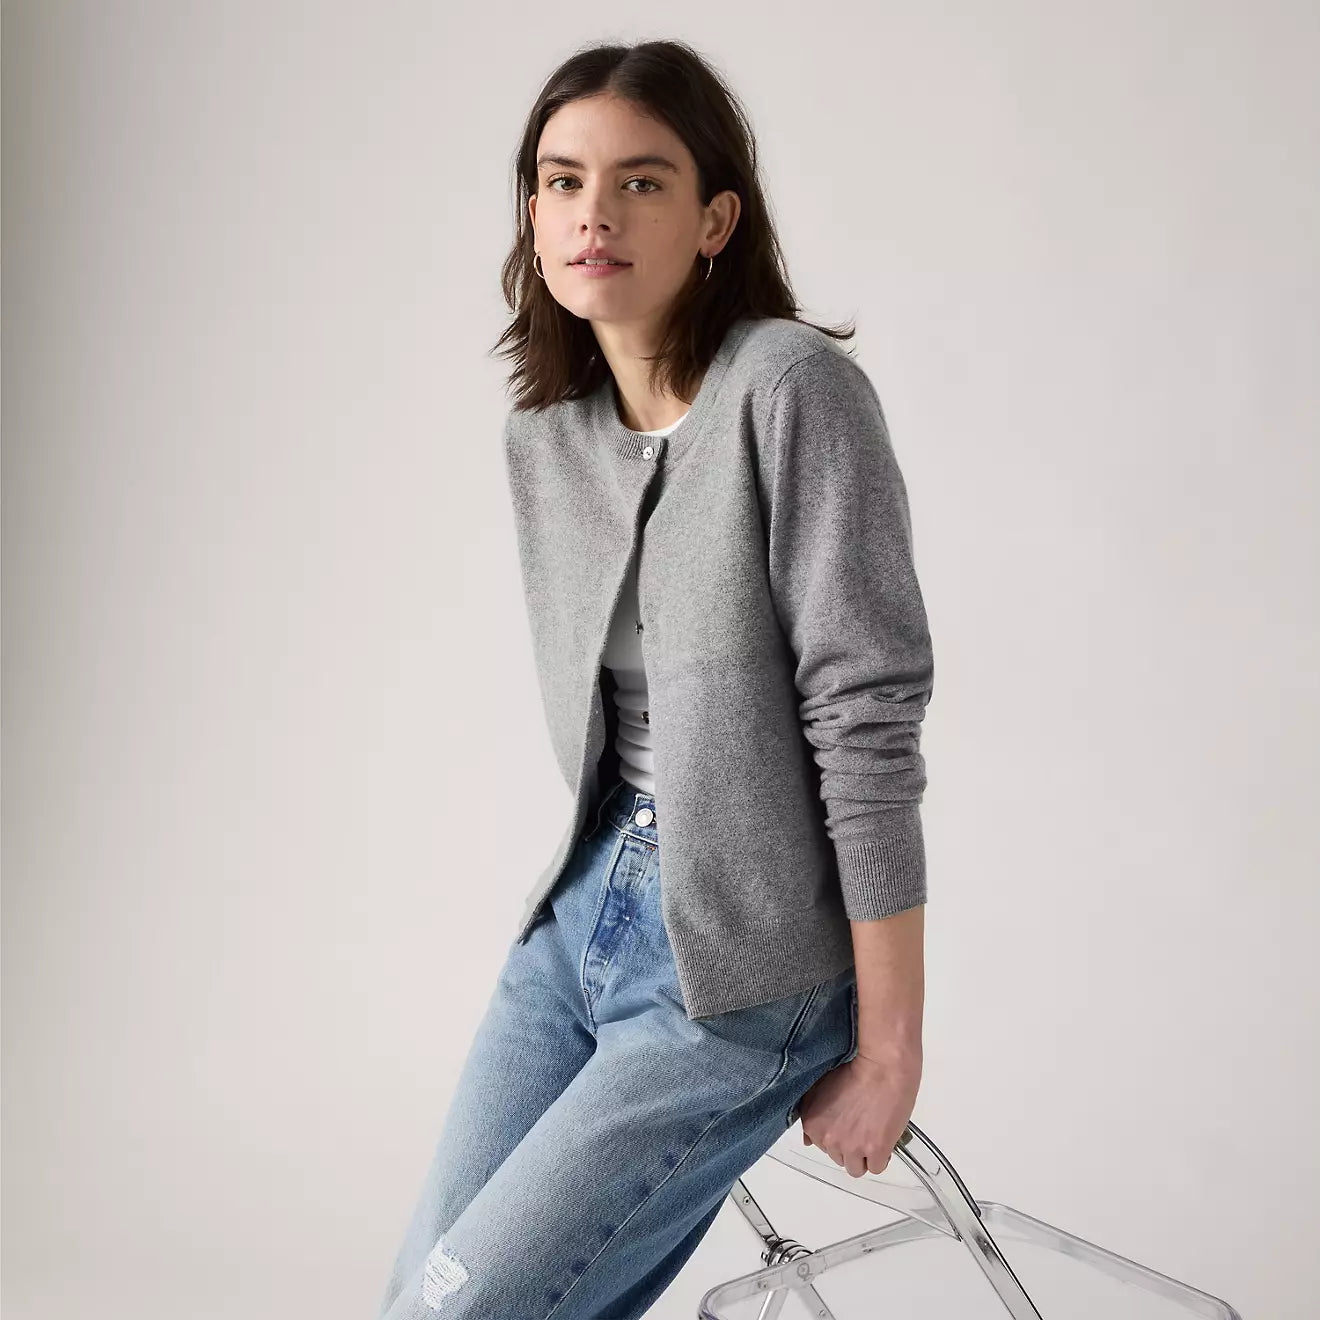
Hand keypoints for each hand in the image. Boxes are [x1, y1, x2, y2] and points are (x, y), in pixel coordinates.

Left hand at [798, 1047, 921, 1177]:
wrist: (881, 1065)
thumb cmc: (854, 1068)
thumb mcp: (820, 1086)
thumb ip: (810, 1112)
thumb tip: (808, 1141)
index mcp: (812, 1124)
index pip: (820, 1147)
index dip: (836, 1134)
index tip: (846, 1123)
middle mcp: (828, 1139)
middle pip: (838, 1157)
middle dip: (849, 1145)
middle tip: (861, 1125)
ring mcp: (852, 1147)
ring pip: (856, 1168)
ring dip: (864, 1155)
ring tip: (872, 1133)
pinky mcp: (876, 1151)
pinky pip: (877, 1167)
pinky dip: (881, 1156)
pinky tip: (884, 1138)